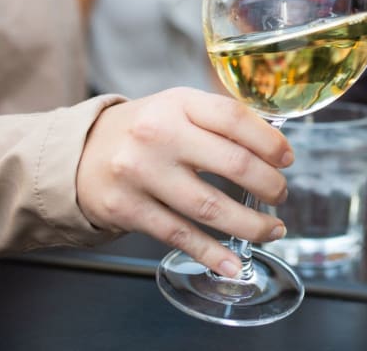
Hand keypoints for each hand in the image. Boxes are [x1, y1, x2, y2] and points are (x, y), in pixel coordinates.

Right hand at [76, 88, 291, 277]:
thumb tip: (276, 144)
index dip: (270, 141)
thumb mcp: (180, 107)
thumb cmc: (147, 129)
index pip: (235, 118)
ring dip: (250, 224)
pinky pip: (179, 235)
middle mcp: (159, 136)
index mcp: (179, 104)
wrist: (79, 153)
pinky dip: (211, 252)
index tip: (287, 159)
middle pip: (232, 164)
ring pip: (210, 207)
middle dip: (268, 185)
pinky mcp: (126, 209)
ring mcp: (141, 174)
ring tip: (272, 229)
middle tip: (282, 195)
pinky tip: (233, 262)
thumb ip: (221, 119)